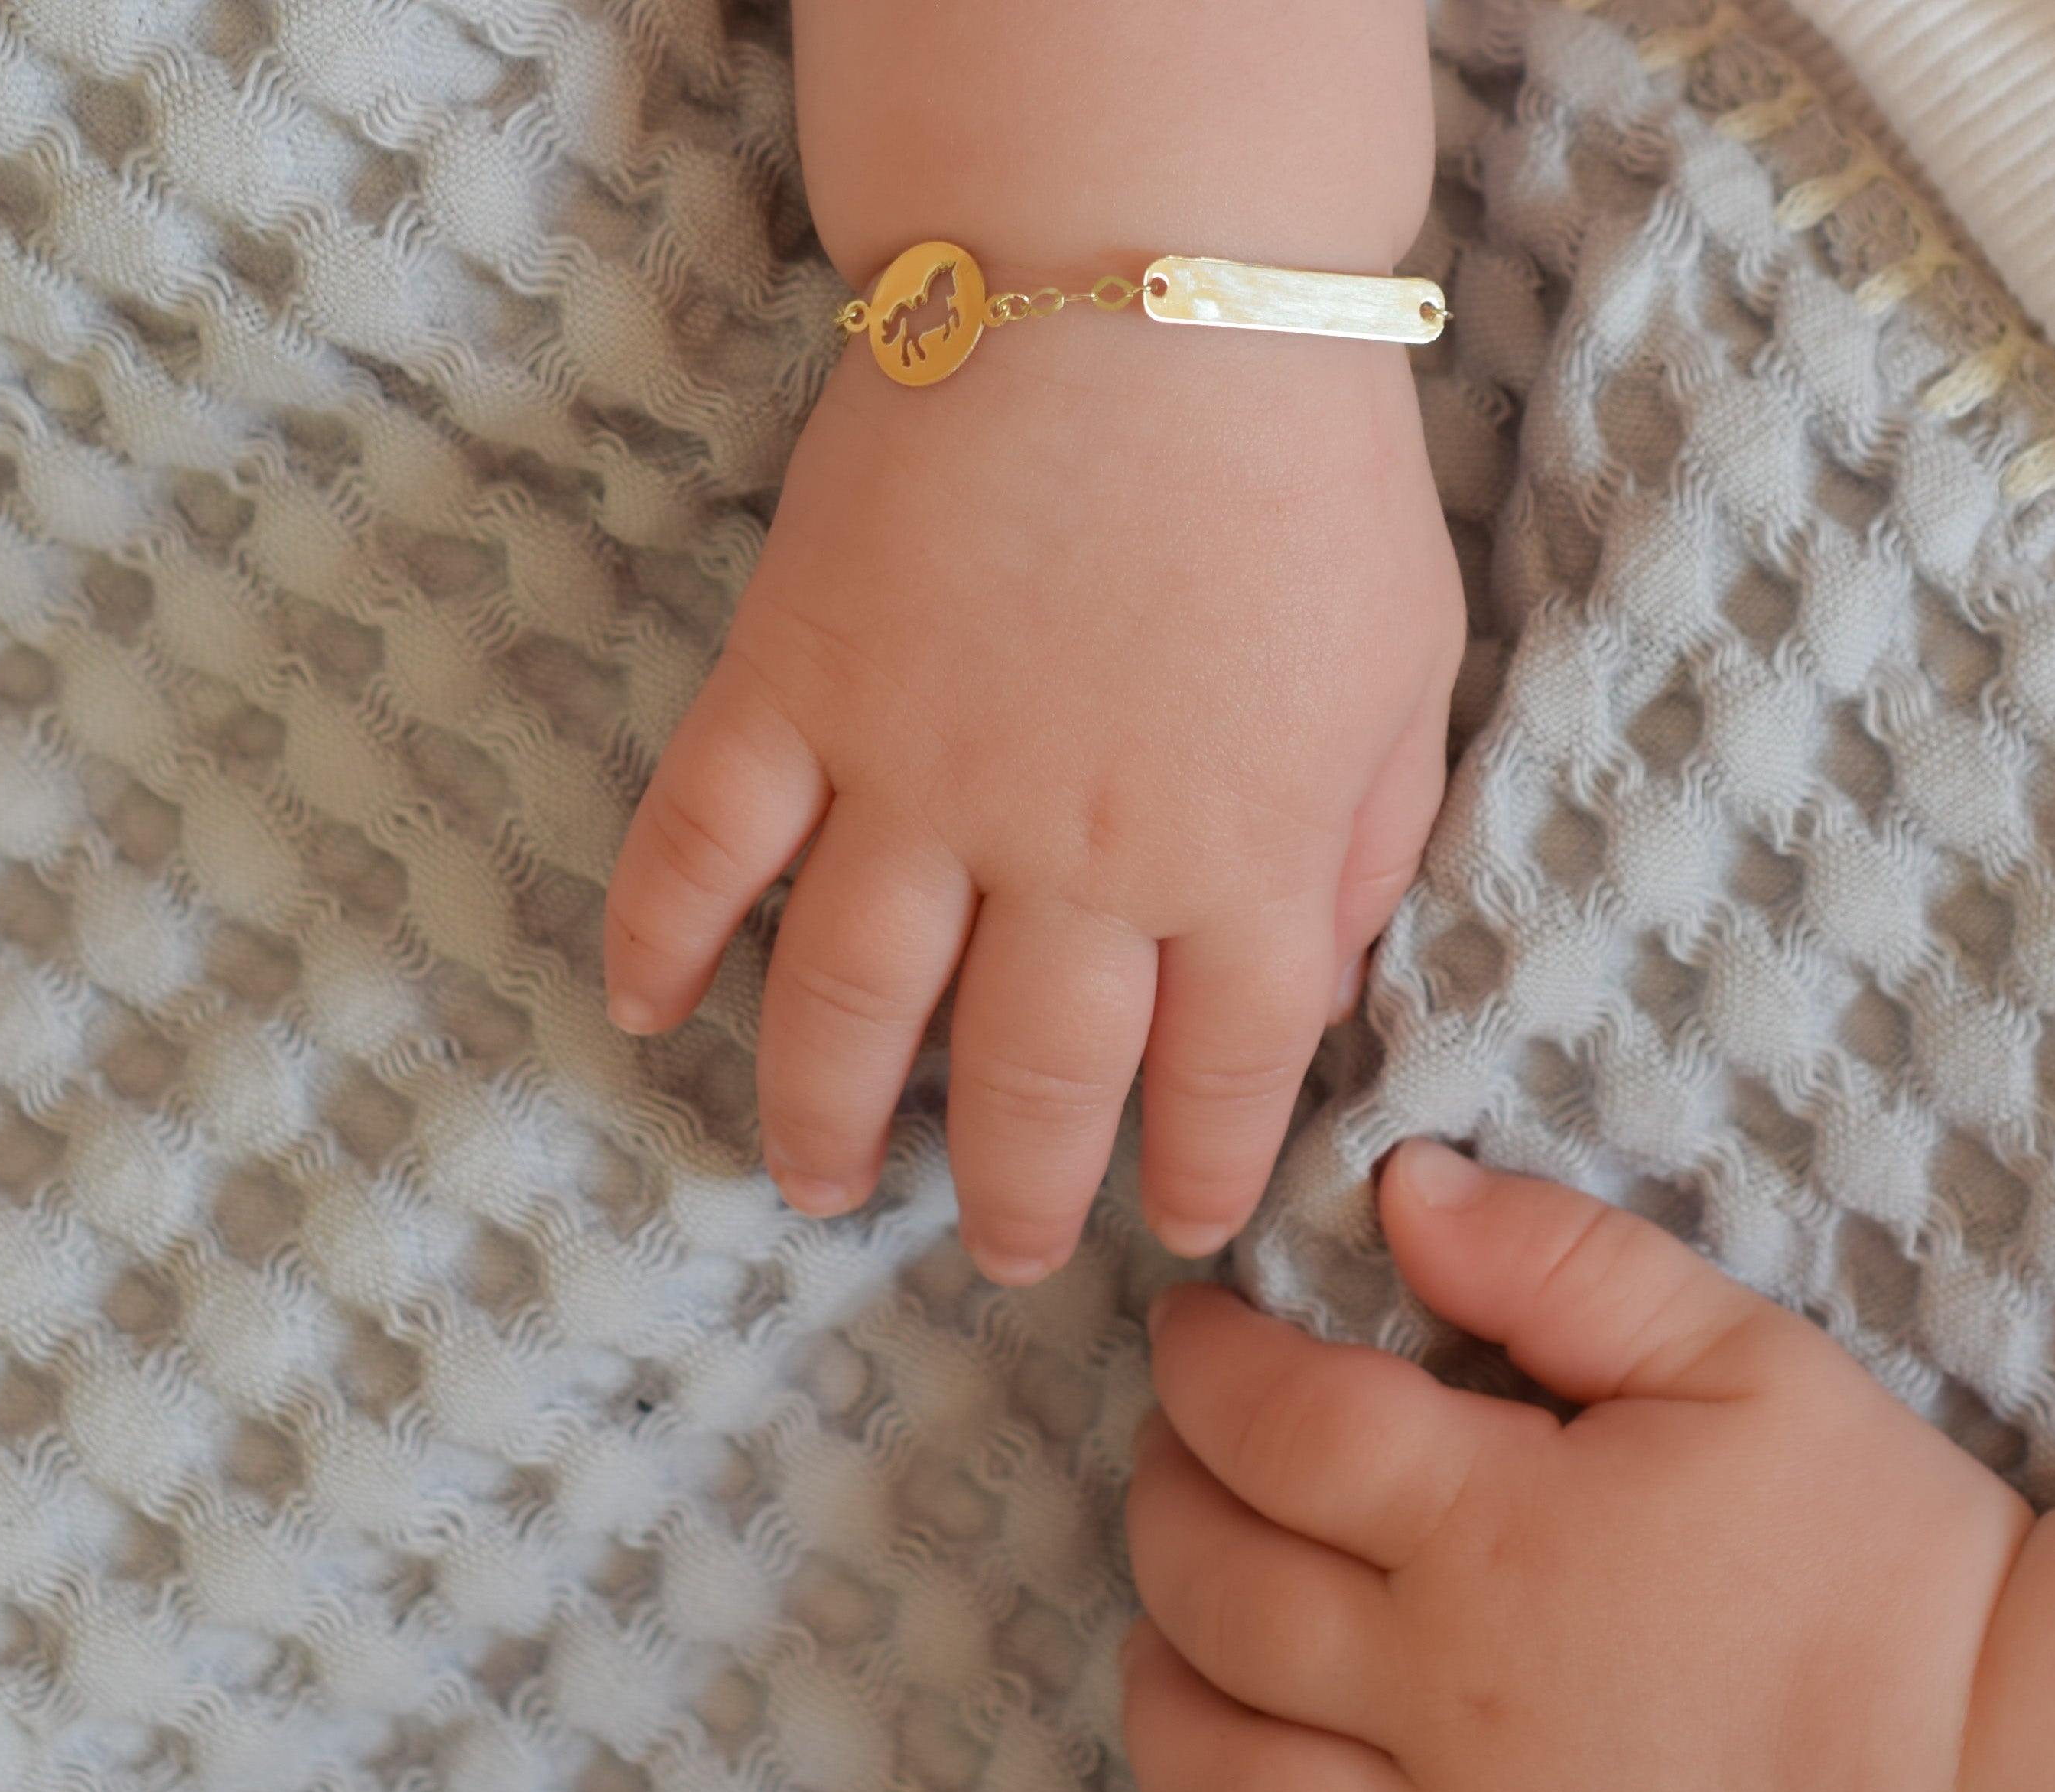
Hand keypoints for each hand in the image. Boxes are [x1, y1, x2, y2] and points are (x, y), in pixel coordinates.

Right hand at [604, 311, 1462, 1281]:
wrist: (1146, 277)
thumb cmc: (1303, 469)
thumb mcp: (1407, 675)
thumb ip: (1362, 852)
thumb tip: (1313, 993)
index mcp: (1238, 860)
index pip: (1220, 1081)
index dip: (1196, 1174)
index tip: (1174, 1224)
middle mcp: (1071, 858)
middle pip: (1032, 1082)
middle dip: (1021, 1194)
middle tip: (1009, 1250)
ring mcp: (913, 777)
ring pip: (852, 1005)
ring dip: (828, 1117)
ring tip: (818, 1185)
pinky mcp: (794, 685)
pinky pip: (705, 841)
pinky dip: (663, 934)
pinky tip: (648, 1011)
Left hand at [1122, 1140, 2034, 1791]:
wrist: (1997, 1769)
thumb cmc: (1873, 1551)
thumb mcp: (1741, 1358)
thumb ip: (1560, 1263)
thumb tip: (1403, 1190)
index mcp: (1498, 1533)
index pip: (1275, 1425)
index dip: (1205, 1361)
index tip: (1197, 1329)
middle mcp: (1449, 1698)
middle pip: (1216, 1589)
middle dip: (1163, 1497)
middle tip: (1179, 1449)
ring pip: (1224, 1781)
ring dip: (1166, 1690)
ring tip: (1175, 1629)